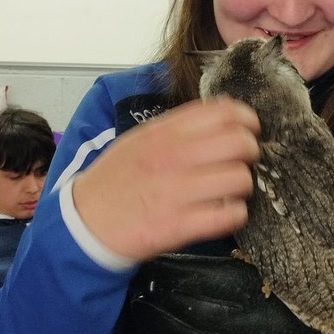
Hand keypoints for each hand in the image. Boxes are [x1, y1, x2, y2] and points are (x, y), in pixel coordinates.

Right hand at [71, 97, 259, 261]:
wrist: (84, 223)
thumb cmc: (116, 180)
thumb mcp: (141, 139)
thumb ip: (180, 124)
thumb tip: (224, 108)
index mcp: (164, 132)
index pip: (224, 112)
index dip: (246, 120)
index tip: (248, 130)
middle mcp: (172, 158)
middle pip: (239, 143)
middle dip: (250, 152)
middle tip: (242, 162)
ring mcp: (176, 192)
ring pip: (239, 179)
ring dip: (243, 186)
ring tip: (230, 191)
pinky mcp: (178, 226)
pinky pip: (229, 215)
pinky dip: (235, 214)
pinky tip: (223, 213)